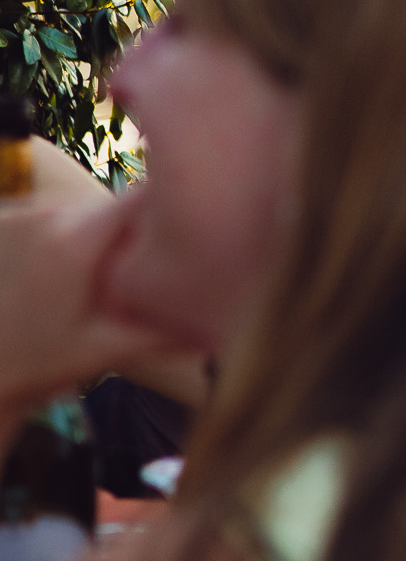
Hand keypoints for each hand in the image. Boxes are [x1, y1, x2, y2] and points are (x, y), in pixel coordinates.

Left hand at [0, 142, 179, 414]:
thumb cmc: (40, 365)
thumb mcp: (109, 350)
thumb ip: (169, 329)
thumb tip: (227, 326)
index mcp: (75, 240)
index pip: (144, 195)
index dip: (175, 206)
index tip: (195, 228)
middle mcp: (46, 216)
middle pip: (118, 204)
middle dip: (142, 230)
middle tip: (155, 270)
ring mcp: (20, 216)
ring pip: (90, 212)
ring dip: (109, 236)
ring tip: (111, 280)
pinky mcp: (4, 223)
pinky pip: (60, 219)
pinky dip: (77, 239)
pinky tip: (74, 279)